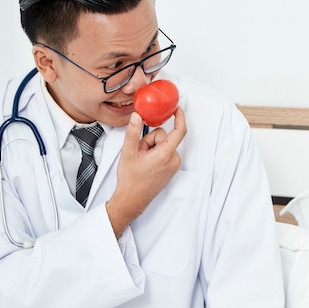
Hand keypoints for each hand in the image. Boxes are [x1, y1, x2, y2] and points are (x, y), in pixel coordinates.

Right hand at [106, 108, 185, 236]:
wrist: (133, 199)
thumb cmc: (131, 179)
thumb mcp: (128, 152)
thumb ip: (133, 132)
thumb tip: (137, 116)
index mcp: (165, 154)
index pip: (179, 131)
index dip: (180, 117)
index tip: (177, 109)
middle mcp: (173, 160)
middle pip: (164, 137)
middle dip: (150, 140)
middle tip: (140, 152)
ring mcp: (174, 165)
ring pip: (163, 144)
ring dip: (152, 148)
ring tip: (142, 160)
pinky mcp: (172, 168)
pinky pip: (165, 152)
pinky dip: (156, 154)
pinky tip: (147, 163)